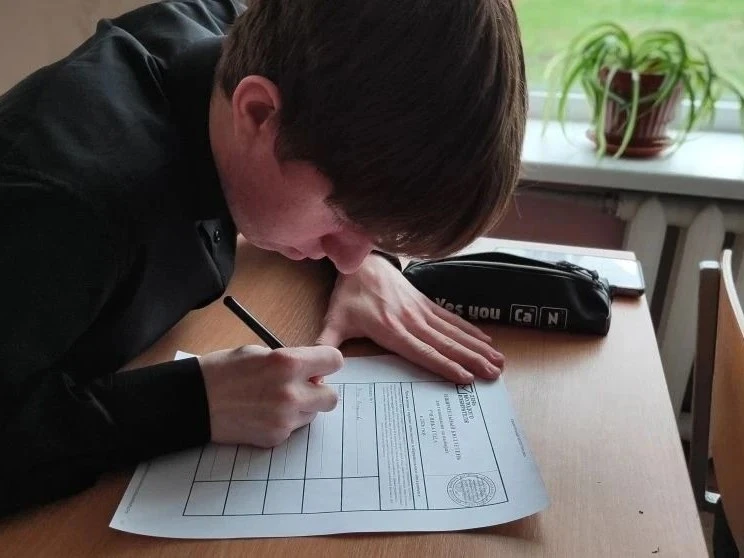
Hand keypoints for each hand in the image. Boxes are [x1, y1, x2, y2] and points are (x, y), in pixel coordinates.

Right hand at [199, 345, 341, 446]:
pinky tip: (262, 413)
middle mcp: (291, 393)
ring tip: (275, 399)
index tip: (320, 365)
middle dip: (320, 391)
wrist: (194, 401)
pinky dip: (284, 421)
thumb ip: (290, 361)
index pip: (334, 361)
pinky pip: (293, 428)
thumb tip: (311, 371)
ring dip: (303, 407)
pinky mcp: (275, 437)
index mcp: (288, 363)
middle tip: (303, 386)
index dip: (327, 362)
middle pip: (332, 397)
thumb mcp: (259, 352)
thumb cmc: (223, 371)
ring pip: (313, 414)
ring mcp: (284, 419)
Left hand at [316, 254, 504, 382]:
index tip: (465, 377)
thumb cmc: (348, 295)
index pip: (421, 351)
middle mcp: (411, 321)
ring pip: (453, 332)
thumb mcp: (334, 319)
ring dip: (477, 347)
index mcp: (391, 330)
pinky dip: (470, 330)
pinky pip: (451, 318)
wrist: (360, 261)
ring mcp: (421, 311)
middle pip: (445, 344)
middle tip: (494, 374)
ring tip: (498, 361)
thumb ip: (325, 344)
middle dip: (471, 360)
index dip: (444, 365)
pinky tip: (486, 339)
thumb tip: (313, 370)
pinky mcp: (426, 303)